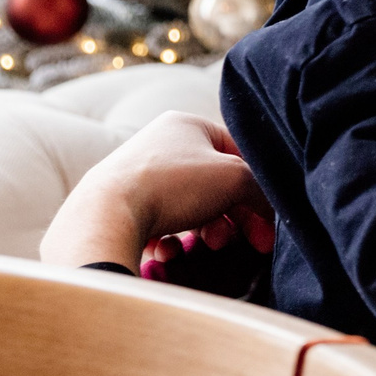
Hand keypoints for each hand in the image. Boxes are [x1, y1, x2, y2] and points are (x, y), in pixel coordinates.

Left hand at [43, 112, 271, 269]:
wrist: (107, 214)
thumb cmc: (173, 186)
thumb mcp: (236, 178)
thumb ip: (261, 190)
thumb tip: (268, 210)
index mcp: (187, 124)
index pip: (238, 154)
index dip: (258, 188)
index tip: (267, 222)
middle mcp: (160, 143)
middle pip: (215, 184)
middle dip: (235, 216)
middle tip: (252, 243)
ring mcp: (138, 173)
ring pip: (190, 205)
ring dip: (207, 230)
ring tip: (207, 246)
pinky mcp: (121, 204)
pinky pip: (159, 221)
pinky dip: (172, 239)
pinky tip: (171, 250)